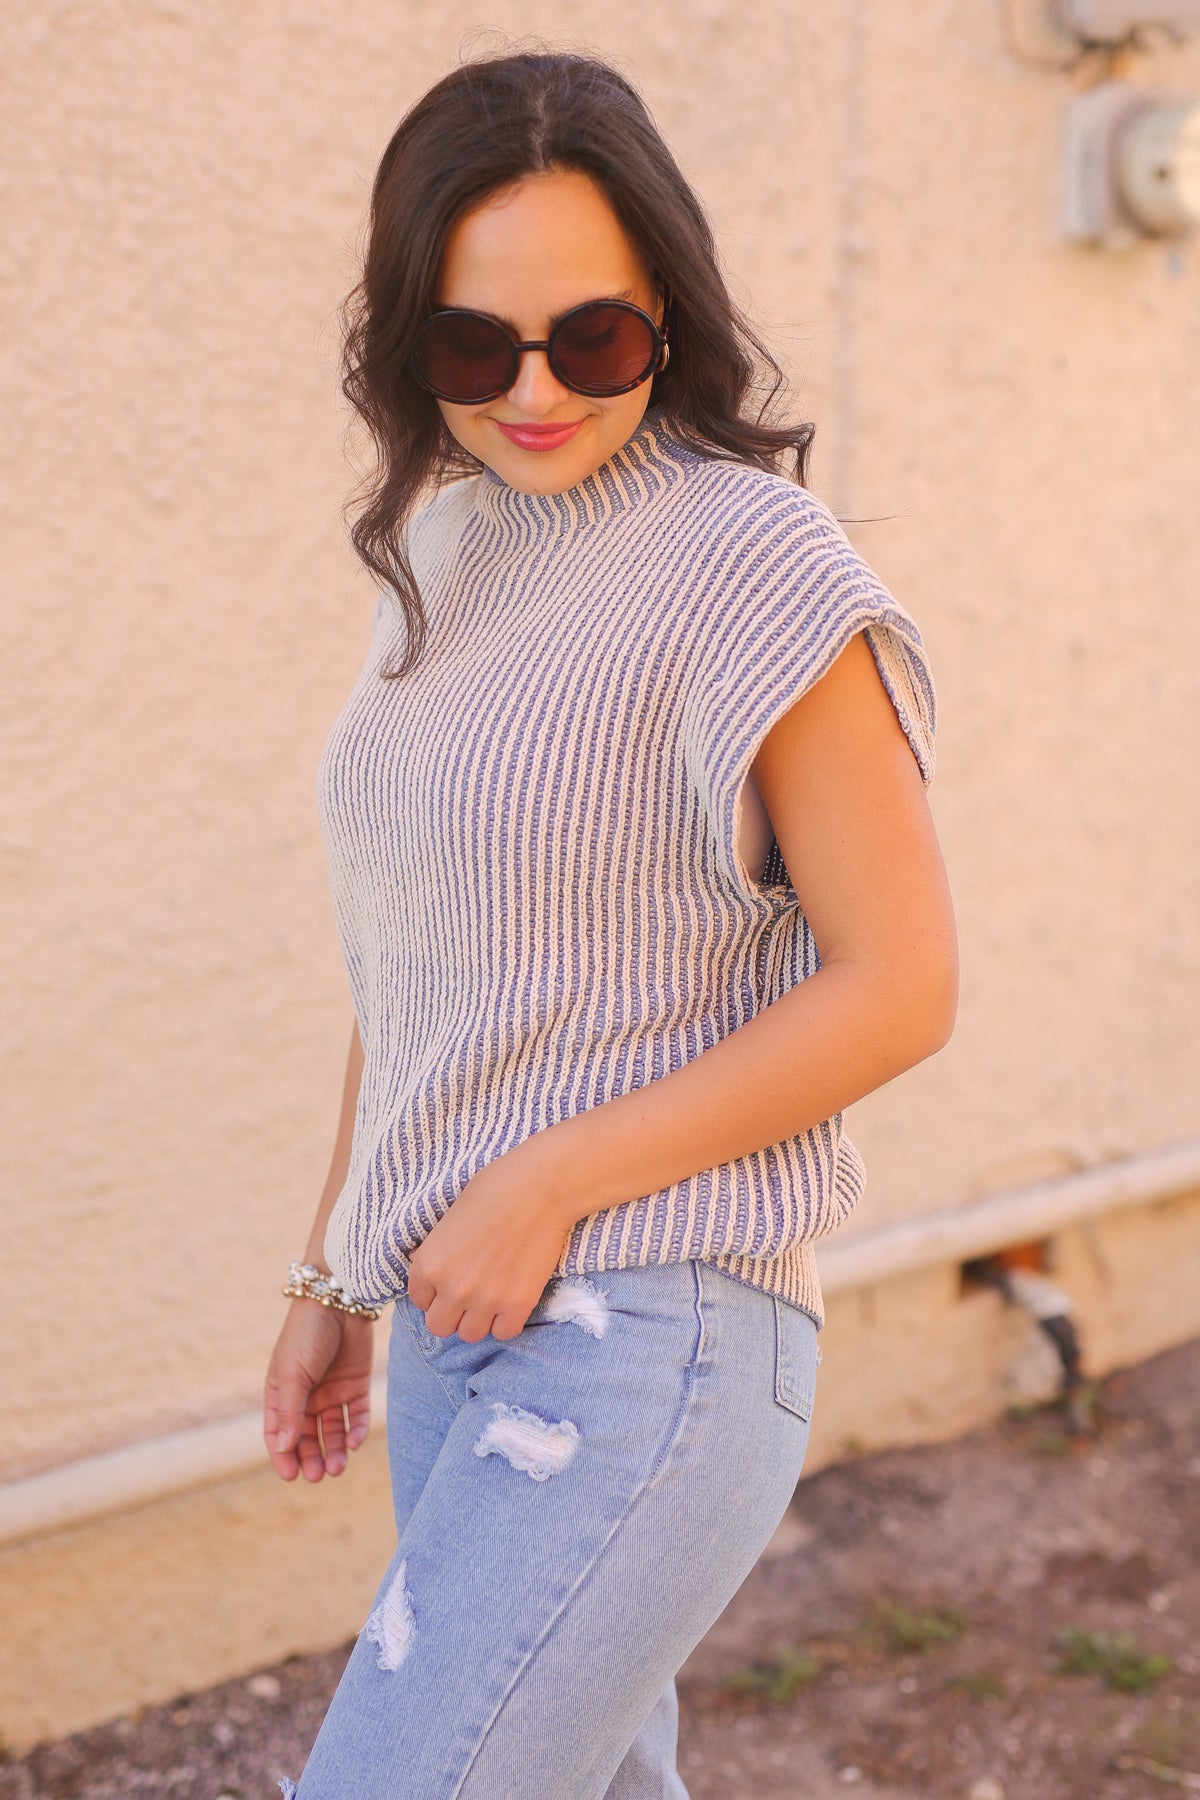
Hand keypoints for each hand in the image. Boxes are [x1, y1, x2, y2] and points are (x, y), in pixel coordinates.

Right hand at [264, 1296, 374, 1481]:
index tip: (291, 1475)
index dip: (283, 1455)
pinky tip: (355, 1443)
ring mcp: (331, 1391)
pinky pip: (355, 1416)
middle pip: (307, 1437)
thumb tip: (284, 1449)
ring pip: (332, 1431)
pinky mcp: (355, 1385)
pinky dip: (355, 1431)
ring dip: (334, 1450)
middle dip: (311, 1458)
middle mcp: (306, 1396)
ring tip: (338, 1467)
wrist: (341, 1299)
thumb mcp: (293, 1373)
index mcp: (281, 1393)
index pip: (278, 1433)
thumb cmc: (307, 1333)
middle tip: (318, 1475)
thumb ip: (290, 1411)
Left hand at [407, 1139, 575, 1342]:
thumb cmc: (493, 1190)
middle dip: (452, 1313)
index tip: (450, 1283)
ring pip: (471, 1334)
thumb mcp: (449, 1218)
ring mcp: (485, 1299)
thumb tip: (424, 1264)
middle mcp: (451, 1287)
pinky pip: (504, 1333)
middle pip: (440, 1327)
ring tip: (492, 1298)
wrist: (539, 1188)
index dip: (434, 1293)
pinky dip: (507, 1321)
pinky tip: (512, 1301)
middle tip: (469, 1296)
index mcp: (428, 1264)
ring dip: (479, 1319)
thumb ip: (435, 1249)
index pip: (419, 1301)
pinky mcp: (518, 1304)